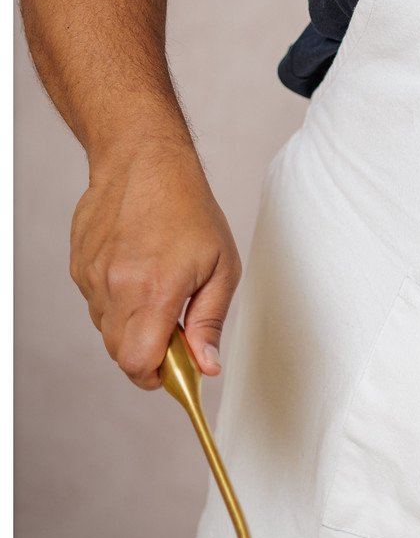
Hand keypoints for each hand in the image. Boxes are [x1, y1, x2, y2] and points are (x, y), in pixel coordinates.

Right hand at [69, 135, 240, 388]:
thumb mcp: (222, 265)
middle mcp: (117, 287)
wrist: (143, 161)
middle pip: (120, 354)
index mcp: (155, 290)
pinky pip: (96, 303)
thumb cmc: (188, 207)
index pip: (139, 363)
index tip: (176, 368)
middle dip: (148, 352)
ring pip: (107, 329)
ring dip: (132, 324)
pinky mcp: (79, 266)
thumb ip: (210, 322)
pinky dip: (116, 300)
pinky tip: (136, 269)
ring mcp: (93, 277)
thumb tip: (206, 366)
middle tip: (174, 327)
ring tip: (157, 287)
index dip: (158, 376)